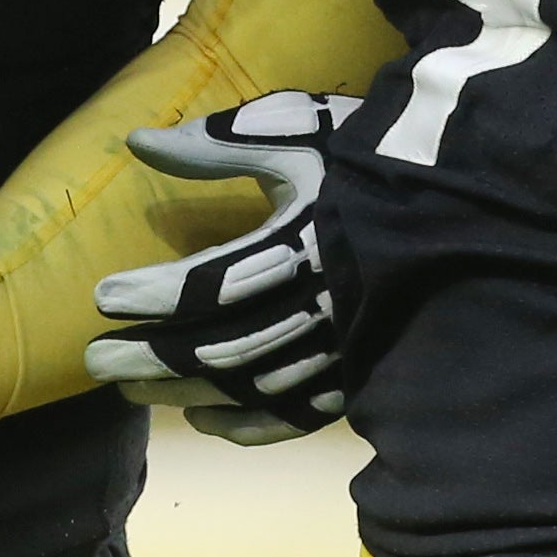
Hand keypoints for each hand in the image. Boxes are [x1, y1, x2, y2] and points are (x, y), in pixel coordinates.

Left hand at [84, 90, 357, 443]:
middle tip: (95, 362)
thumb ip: (214, 146)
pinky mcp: (360, 368)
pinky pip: (299, 413)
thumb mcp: (293, 132)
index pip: (214, 283)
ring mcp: (345, 343)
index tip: (102, 298)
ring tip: (130, 392)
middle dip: (154, 358)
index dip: (154, 297)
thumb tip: (136, 142)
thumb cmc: (367, 153)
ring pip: (253, 386)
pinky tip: (204, 420)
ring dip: (186, 393)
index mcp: (305, 241)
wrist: (462, 189)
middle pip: (224, 347)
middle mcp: (324, 302)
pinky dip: (249, 424)